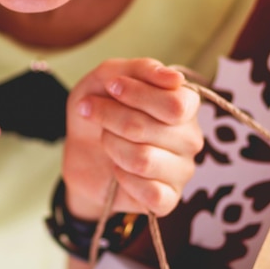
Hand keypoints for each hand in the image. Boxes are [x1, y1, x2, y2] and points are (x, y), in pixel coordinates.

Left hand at [63, 58, 201, 219]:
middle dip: (112, 116)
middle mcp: (189, 137)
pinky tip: (116, 168)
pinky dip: (121, 176)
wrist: (80, 148)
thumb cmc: (100, 106)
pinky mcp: (167, 199)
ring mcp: (181, 170)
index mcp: (184, 104)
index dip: (138, 94)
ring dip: (111, 144)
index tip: (111, 87)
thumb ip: (140, 69)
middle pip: (154, 128)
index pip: (177, 103)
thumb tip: (175, 78)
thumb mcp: (108, 77)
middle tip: (91, 111)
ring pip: (144, 159)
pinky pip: (149, 193)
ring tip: (105, 138)